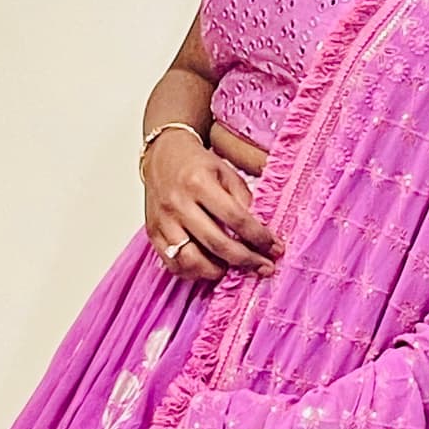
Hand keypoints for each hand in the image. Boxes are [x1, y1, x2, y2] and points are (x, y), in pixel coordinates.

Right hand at [142, 131, 283, 281]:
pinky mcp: (153, 233)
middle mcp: (178, 203)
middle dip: (246, 260)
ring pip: (191, 260)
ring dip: (216, 271)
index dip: (259, 237)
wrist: (162, 155)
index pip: (236, 218)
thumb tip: (259, 230)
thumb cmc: (196, 163)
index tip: (275, 247)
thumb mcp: (225, 171)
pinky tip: (208, 268)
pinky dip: (193, 272)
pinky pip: (172, 263)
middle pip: (216, 243)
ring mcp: (163, 221)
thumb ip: (242, 198)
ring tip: (232, 269)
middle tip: (264, 267)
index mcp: (199, 183)